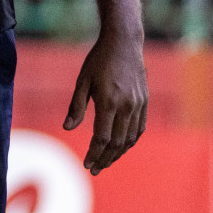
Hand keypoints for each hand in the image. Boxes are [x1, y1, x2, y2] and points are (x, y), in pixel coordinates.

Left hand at [63, 28, 147, 174]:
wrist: (124, 43)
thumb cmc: (99, 60)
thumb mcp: (83, 80)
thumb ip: (76, 106)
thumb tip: (68, 128)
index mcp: (109, 101)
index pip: (102, 137)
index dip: (94, 153)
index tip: (87, 164)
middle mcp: (126, 106)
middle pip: (117, 142)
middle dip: (106, 158)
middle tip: (95, 169)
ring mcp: (138, 105)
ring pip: (130, 138)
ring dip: (118, 153)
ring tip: (106, 162)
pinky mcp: (144, 102)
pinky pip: (139, 128)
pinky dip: (130, 141)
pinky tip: (121, 147)